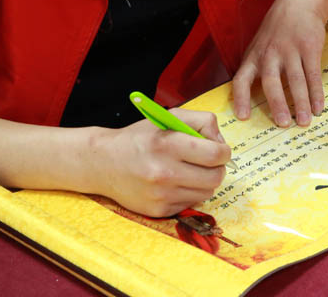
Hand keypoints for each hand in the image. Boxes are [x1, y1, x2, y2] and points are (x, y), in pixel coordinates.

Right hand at [87, 111, 229, 217]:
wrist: (104, 163)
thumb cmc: (140, 138)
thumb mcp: (167, 118)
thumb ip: (200, 121)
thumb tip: (221, 143)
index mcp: (168, 145)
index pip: (215, 154)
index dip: (224, 151)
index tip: (219, 150)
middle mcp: (164, 172)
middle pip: (215, 177)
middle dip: (217, 168)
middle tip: (208, 161)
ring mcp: (162, 195)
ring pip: (207, 192)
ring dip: (204, 181)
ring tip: (188, 170)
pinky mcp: (159, 210)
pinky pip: (191, 203)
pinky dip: (189, 193)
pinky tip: (174, 182)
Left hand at [232, 0, 327, 127]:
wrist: (300, 2)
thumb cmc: (277, 30)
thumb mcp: (259, 45)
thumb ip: (257, 68)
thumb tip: (253, 100)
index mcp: (254, 56)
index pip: (241, 79)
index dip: (241, 98)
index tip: (244, 117)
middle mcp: (270, 54)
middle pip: (271, 81)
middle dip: (277, 104)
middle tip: (282, 124)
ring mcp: (290, 50)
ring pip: (295, 80)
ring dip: (301, 102)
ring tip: (304, 122)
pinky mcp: (309, 48)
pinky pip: (312, 74)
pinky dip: (316, 92)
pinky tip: (318, 107)